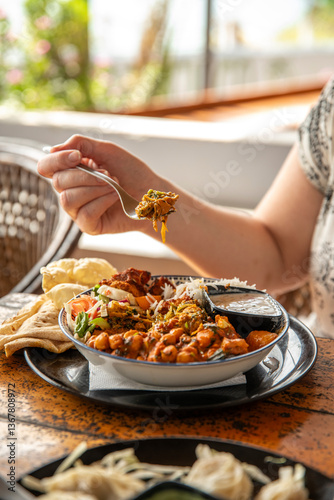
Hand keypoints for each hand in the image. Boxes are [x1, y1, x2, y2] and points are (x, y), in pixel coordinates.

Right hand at [37, 134, 159, 234]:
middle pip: (58, 182)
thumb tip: (52, 149)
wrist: (151, 192)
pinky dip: (102, 202)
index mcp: (71, 172)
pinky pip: (84, 214)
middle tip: (108, 174)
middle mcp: (70, 191)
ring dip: (95, 188)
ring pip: (68, 199)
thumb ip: (80, 144)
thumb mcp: (107, 150)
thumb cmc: (130, 171)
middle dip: (85, 176)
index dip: (57, 160)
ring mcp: (78, 210)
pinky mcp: (89, 226)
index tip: (78, 156)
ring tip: (114, 186)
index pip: (46, 166)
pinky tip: (116, 197)